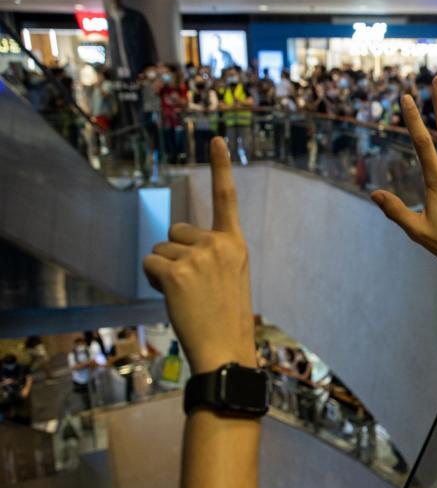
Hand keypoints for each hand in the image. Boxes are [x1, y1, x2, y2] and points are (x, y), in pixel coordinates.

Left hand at [143, 137, 256, 374]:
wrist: (225, 349)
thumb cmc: (225, 319)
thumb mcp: (229, 279)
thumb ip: (210, 255)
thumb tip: (170, 248)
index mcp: (236, 245)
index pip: (227, 199)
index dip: (220, 167)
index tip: (217, 139)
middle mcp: (219, 243)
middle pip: (176, 231)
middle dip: (175, 254)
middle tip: (193, 287)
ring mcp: (199, 255)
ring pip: (160, 249)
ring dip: (164, 271)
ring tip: (186, 297)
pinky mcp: (178, 270)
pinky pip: (150, 263)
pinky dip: (154, 280)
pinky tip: (173, 298)